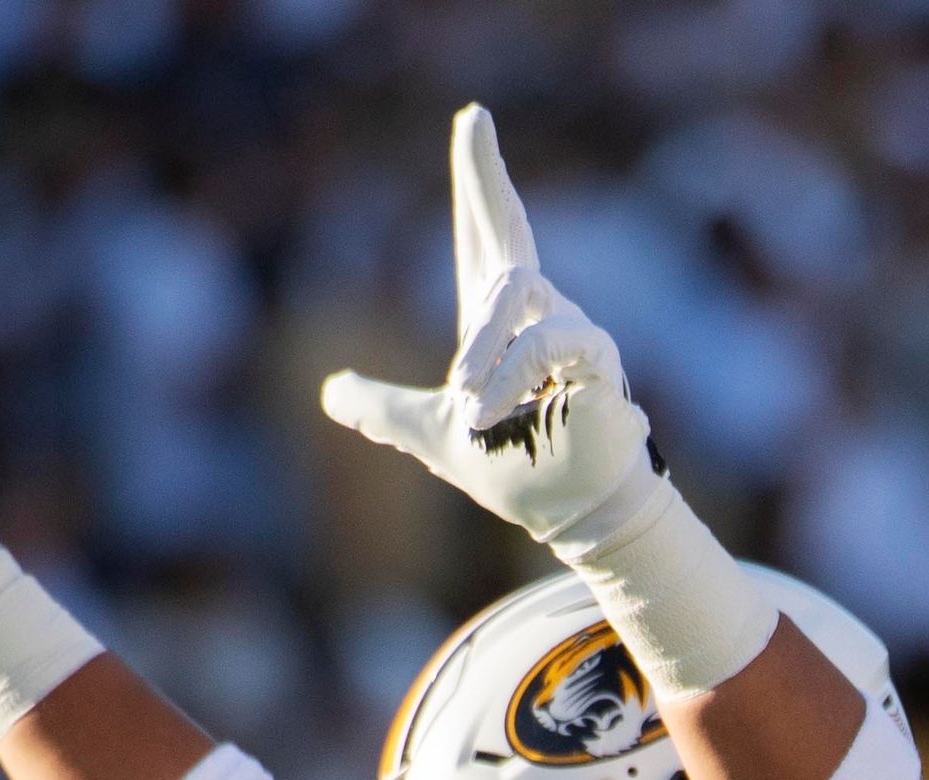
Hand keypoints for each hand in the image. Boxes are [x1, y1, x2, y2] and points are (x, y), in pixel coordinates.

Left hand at [320, 106, 662, 555]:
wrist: (567, 512)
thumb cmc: (515, 469)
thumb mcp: (426, 434)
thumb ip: (382, 410)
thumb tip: (333, 393)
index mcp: (497, 322)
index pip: (484, 238)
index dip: (478, 182)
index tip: (473, 120)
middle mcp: (533, 314)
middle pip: (505, 227)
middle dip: (485, 175)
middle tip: (472, 118)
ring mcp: (568, 329)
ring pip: (512, 296)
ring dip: (481, 351)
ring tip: (465, 405)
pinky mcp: (595, 355)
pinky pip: (549, 337)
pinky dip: (512, 371)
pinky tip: (490, 409)